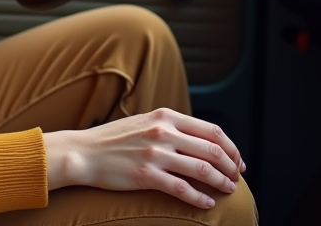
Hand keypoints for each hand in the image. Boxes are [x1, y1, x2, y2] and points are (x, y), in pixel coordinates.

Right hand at [43, 108, 245, 208]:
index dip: (231, 148)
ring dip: (221, 182)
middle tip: (236, 179)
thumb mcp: (145, 122)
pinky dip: (199, 198)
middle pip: (212, 150)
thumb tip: (201, 140)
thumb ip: (171, 127)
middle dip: (231, 167)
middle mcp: (163, 132)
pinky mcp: (146, 175)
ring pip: (202, 170)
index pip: (212, 130)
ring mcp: (154, 153)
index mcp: (166, 116)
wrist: (83, 153)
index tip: (237, 161)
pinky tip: (207, 203)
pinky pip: (182, 189)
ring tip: (228, 191)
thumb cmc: (114, 140)